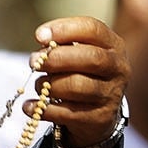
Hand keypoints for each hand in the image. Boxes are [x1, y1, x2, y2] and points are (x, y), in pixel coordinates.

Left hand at [24, 16, 130, 147]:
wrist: (97, 109)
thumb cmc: (80, 70)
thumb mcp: (77, 52)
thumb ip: (60, 44)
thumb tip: (42, 40)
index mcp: (112, 44)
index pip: (92, 29)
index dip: (64, 29)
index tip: (39, 36)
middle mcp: (117, 68)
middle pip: (90, 58)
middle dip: (56, 58)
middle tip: (33, 61)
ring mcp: (111, 95)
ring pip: (77, 86)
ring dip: (49, 85)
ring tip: (38, 84)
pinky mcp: (100, 118)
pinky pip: (68, 113)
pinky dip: (43, 109)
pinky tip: (29, 106)